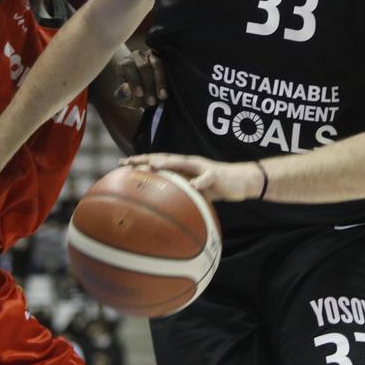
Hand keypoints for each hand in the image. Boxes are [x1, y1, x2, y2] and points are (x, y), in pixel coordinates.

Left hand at [115, 49, 166, 107]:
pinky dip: (164, 81)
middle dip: (148, 85)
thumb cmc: (128, 93)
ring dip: (159, 82)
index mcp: (124, 63)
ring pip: (155, 65)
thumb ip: (122, 94)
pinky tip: (164, 93)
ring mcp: (149, 56)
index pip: (128, 66)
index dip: (134, 81)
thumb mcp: (122, 97)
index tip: (140, 94)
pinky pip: (164, 67)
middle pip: (143, 66)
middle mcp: (136, 56)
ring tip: (161, 97)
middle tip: (151, 101)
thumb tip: (127, 88)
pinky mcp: (160, 59)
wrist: (139, 89)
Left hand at [121, 153, 263, 201]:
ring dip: (168, 164)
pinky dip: (199, 182)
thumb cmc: (216, 186)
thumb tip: (161, 206)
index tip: (121, 163)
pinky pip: (207, 178)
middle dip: (145, 159)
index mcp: (182, 167)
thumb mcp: (194, 190)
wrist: (242, 181)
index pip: (158, 161)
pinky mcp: (216, 175)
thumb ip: (180, 193)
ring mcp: (202, 167)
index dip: (140, 161)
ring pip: (182, 163)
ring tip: (152, 166)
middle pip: (164, 158)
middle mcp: (189, 163)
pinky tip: (193, 186)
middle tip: (128, 162)